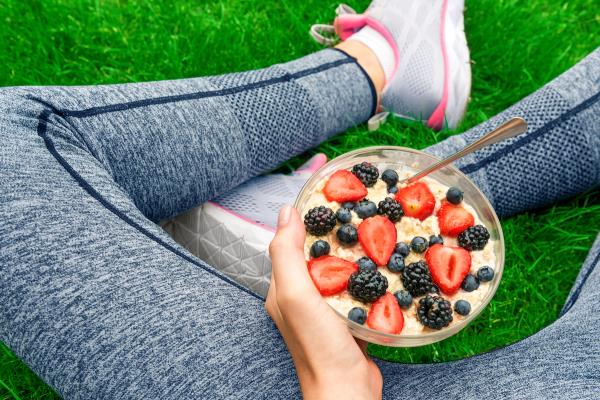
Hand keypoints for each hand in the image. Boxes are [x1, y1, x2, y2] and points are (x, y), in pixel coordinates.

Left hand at [266, 205, 382, 399]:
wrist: (347, 389)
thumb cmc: (318, 345)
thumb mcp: (296, 294)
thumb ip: (287, 253)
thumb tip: (287, 212)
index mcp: (283, 287)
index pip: (291, 241)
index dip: (307, 215)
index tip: (327, 191)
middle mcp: (301, 296)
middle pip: (317, 252)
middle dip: (334, 229)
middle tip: (357, 206)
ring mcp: (325, 308)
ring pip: (338, 268)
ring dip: (353, 249)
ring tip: (372, 226)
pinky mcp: (347, 317)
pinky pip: (355, 287)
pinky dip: (366, 273)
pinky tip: (382, 263)